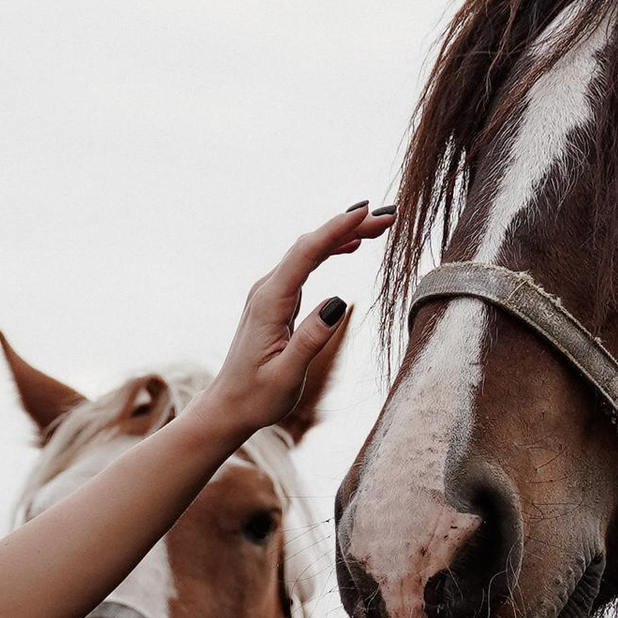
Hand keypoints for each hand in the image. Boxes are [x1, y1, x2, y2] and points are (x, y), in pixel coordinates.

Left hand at [197, 201, 396, 442]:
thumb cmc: (257, 396)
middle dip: (349, 226)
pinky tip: (350, 247)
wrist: (228, 406)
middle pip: (310, 245)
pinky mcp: (276, 300)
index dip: (337, 229)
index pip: (306, 253)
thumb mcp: (287, 375)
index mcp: (270, 303)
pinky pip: (305, 265)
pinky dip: (329, 251)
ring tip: (378, 226)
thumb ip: (310, 339)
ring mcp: (270, 293)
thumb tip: (337, 303)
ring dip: (342, 235)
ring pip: (309, 252)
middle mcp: (267, 290)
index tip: (366, 211)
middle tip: (388, 217)